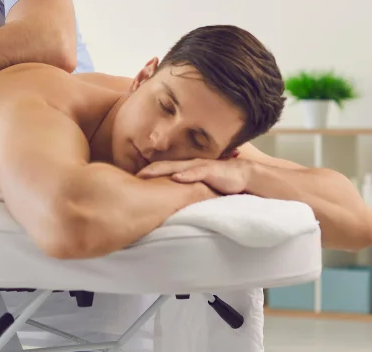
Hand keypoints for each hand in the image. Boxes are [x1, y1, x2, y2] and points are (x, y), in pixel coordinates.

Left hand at [137, 158, 251, 194]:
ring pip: (176, 167)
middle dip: (147, 171)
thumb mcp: (198, 188)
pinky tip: (177, 178)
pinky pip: (198, 172)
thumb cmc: (219, 183)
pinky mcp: (212, 171)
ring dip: (161, 170)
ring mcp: (200, 167)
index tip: (129, 181)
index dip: (146, 174)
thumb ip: (184, 193)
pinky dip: (187, 175)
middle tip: (130, 177)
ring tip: (145, 174)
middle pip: (163, 167)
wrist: (243, 177)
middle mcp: (189, 166)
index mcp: (184, 170)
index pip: (161, 170)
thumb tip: (169, 206)